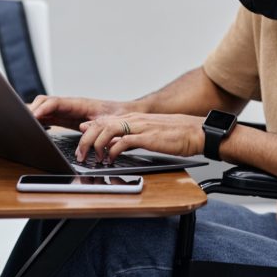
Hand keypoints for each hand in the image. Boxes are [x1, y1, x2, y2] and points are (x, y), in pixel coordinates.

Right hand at [29, 94, 130, 129]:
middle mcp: (70, 105)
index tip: (33, 116)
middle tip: (20, 119)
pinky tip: (33, 125)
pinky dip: (39, 118)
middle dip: (31, 109)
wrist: (126, 114)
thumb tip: (82, 128)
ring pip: (44, 108)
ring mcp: (67, 110)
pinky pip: (49, 115)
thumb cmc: (118, 115)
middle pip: (45, 102)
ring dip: (33, 113)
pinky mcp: (66, 116)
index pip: (55, 102)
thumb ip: (96, 124)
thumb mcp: (108, 121)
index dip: (42, 109)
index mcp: (78, 103)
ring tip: (21, 122)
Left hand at [76, 113, 204, 162]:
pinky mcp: (146, 137)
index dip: (89, 128)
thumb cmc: (177, 134)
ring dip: (96, 145)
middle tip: (81, 154)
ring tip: (94, 159)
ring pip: (107, 130)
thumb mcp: (150, 132)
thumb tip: (115, 143)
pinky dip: (112, 151)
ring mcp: (139, 127)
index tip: (80, 137)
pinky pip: (122, 141)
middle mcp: (134, 119)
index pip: (104, 119)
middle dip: (86, 139)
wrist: (196, 131)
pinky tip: (110, 159)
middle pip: (100, 124)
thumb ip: (132, 135)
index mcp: (134, 118)